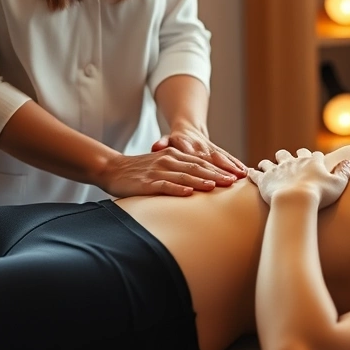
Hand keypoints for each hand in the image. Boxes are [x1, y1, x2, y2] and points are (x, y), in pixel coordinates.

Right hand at [98, 148, 237, 197]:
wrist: (112, 168)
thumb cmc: (141, 171)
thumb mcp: (164, 166)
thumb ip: (183, 171)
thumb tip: (207, 181)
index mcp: (175, 156)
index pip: (202, 162)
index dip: (220, 169)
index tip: (236, 176)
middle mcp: (169, 160)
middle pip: (197, 167)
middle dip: (217, 174)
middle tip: (233, 182)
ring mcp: (158, 170)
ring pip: (183, 175)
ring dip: (201, 180)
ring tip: (216, 186)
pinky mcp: (146, 182)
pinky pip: (164, 185)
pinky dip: (177, 188)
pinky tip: (188, 193)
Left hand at [151, 125, 247, 180]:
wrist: (187, 127)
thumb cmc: (174, 140)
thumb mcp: (166, 140)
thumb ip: (162, 143)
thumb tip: (155, 147)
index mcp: (185, 144)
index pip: (194, 157)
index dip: (202, 167)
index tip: (209, 176)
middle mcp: (199, 145)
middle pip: (210, 159)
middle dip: (221, 170)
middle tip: (230, 181)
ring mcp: (209, 147)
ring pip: (221, 157)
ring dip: (232, 167)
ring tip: (241, 176)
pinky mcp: (217, 149)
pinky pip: (228, 155)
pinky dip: (236, 163)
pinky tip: (245, 171)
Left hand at [247, 148, 349, 208]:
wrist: (296, 201)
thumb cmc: (319, 195)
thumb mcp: (338, 184)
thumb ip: (344, 172)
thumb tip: (349, 161)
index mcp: (311, 162)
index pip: (313, 155)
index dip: (313, 157)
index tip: (314, 159)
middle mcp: (293, 162)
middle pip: (288, 154)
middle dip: (287, 156)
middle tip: (286, 158)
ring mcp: (276, 170)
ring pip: (269, 162)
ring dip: (268, 163)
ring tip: (265, 165)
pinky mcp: (264, 180)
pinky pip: (255, 174)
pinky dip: (252, 173)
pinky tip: (249, 173)